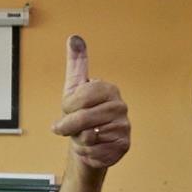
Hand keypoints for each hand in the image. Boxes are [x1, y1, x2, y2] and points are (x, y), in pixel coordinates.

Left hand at [51, 35, 129, 168]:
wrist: (89, 142)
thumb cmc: (81, 113)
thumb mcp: (74, 87)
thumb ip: (76, 63)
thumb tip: (74, 38)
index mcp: (108, 89)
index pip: (79, 97)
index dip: (67, 107)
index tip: (68, 109)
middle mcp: (120, 107)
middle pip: (82, 119)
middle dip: (69, 127)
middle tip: (71, 127)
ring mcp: (124, 127)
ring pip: (87, 137)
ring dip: (78, 140)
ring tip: (84, 135)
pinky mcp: (123, 147)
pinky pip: (94, 153)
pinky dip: (86, 153)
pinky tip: (91, 147)